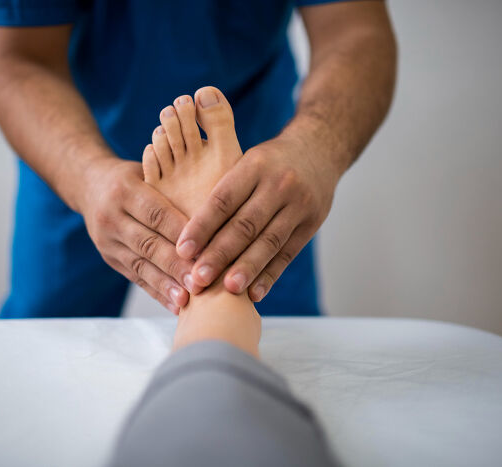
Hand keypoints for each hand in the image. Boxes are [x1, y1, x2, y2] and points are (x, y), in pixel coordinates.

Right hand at [81, 158, 195, 312]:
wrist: (89, 184)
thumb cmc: (133, 176)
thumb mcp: (149, 170)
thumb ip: (174, 185)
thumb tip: (215, 201)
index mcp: (124, 190)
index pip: (155, 214)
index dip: (180, 233)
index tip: (205, 249)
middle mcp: (111, 217)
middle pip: (147, 244)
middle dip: (175, 265)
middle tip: (200, 281)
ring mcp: (107, 241)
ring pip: (140, 265)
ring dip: (166, 285)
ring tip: (188, 300)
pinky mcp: (110, 258)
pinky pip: (136, 278)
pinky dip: (157, 292)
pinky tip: (176, 305)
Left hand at [176, 135, 340, 301]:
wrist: (319, 149)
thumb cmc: (268, 162)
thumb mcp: (246, 160)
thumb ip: (222, 188)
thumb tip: (184, 226)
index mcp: (254, 165)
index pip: (223, 199)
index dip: (201, 227)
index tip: (182, 251)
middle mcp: (279, 184)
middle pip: (245, 225)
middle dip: (220, 254)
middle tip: (199, 279)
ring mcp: (299, 205)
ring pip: (268, 242)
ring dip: (247, 269)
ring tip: (227, 290)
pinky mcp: (311, 224)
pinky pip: (287, 254)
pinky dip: (270, 275)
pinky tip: (254, 294)